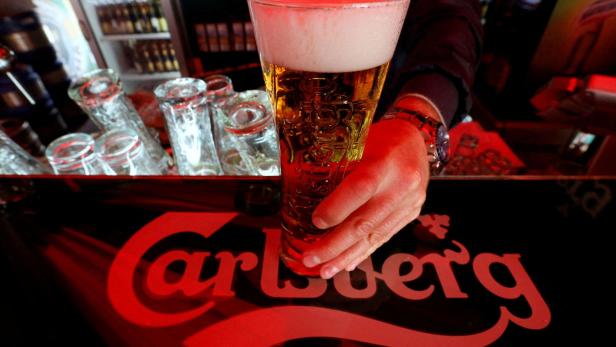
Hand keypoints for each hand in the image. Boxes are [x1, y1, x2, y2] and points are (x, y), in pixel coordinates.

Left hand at [302, 119, 429, 278]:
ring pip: (374, 235)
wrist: (417, 138)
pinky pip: (385, 237)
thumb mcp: (358, 141)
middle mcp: (401, 184)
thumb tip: (302, 190)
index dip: (337, 208)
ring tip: (325, 270)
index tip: (316, 222)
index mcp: (385, 160)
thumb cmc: (380, 137)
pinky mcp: (411, 213)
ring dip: (347, 256)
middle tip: (311, 258)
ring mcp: (410, 202)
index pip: (360, 188)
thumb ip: (337, 164)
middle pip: (365, 221)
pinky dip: (364, 252)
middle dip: (334, 245)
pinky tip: (347, 264)